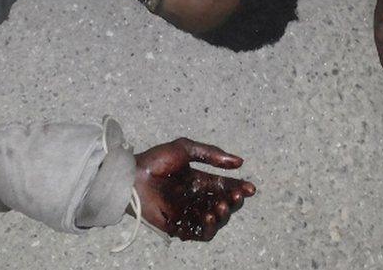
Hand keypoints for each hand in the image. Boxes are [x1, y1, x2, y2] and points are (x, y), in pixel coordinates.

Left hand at [133, 137, 255, 241]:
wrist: (132, 175)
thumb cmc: (155, 160)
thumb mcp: (185, 149)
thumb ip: (211, 154)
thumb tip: (240, 162)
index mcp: (197, 180)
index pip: (223, 187)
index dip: (238, 188)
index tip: (250, 188)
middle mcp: (194, 198)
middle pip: (222, 204)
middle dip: (233, 202)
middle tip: (236, 196)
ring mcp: (186, 213)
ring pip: (214, 221)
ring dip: (222, 216)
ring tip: (222, 207)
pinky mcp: (177, 226)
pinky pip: (198, 233)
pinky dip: (208, 228)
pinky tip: (210, 218)